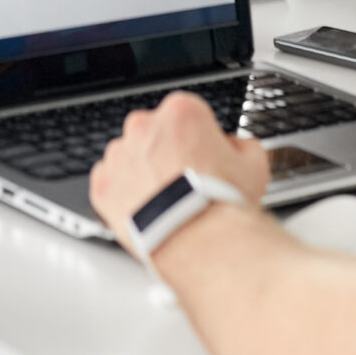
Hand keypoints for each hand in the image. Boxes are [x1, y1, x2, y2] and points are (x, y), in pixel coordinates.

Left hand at [90, 91, 271, 253]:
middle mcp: (144, 127)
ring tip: (165, 201)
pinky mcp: (102, 186)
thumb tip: (234, 147)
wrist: (200, 242)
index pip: (185, 114)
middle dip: (166, 153)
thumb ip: (240, 145)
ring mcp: (120, 155)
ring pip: (129, 157)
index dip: (197, 138)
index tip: (201, 155)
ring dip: (142, 172)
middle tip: (184, 181)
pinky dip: (122, 194)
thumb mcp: (253, 163)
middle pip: (153, 133)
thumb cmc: (222, 204)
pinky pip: (109, 183)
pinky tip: (146, 209)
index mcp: (180, 112)